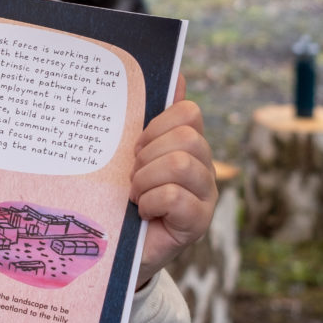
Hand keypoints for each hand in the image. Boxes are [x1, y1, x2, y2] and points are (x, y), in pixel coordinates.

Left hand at [130, 74, 216, 284]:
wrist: (116, 248)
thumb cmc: (122, 197)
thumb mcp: (129, 155)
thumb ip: (150, 118)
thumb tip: (178, 75)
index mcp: (188, 145)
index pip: (188, 112)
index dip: (157, 125)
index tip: (136, 147)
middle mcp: (204, 167)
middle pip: (188, 136)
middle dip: (150, 153)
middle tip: (133, 175)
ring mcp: (205, 195)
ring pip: (183, 164)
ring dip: (148, 178)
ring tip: (135, 194)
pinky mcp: (198, 222)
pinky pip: (177, 196)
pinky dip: (152, 201)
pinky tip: (143, 211)